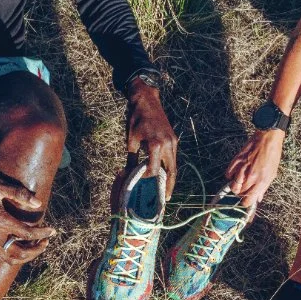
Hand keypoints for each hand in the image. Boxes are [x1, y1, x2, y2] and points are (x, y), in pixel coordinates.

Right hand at [0, 152, 55, 264]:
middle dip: (37, 250)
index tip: (52, 230)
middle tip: (45, 241)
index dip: (42, 233)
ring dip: (26, 256)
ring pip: (10, 259)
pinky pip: (0, 256)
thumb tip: (38, 204)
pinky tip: (19, 247)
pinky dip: (12, 256)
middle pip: (20, 253)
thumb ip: (19, 194)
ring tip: (36, 246)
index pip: (27, 233)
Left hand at [126, 78, 177, 198]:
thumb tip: (127, 173)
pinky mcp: (173, 139)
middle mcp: (168, 145)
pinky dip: (169, 167)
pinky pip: (172, 157)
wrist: (146, 100)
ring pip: (174, 164)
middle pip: (171, 171)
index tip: (140, 181)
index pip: (154, 169)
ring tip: (167, 190)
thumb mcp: (131, 139)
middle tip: (166, 198)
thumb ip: (131, 158)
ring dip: (171, 178)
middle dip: (169, 185)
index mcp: (156, 145)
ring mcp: (173, 142)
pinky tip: (165, 173)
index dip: (147, 177)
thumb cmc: (136, 119)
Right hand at [226, 128, 283, 207]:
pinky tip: (235, 173)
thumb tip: (258, 197)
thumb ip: (264, 187)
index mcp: (262, 181)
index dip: (246, 202)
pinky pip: (228, 174)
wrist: (268, 138)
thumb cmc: (272, 154)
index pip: (248, 200)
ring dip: (236, 186)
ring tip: (240, 182)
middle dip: (241, 193)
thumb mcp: (272, 173)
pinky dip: (230, 176)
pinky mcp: (236, 161)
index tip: (246, 201)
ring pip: (233, 186)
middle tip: (245, 189)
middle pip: (240, 193)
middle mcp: (251, 177)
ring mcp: (242, 169)